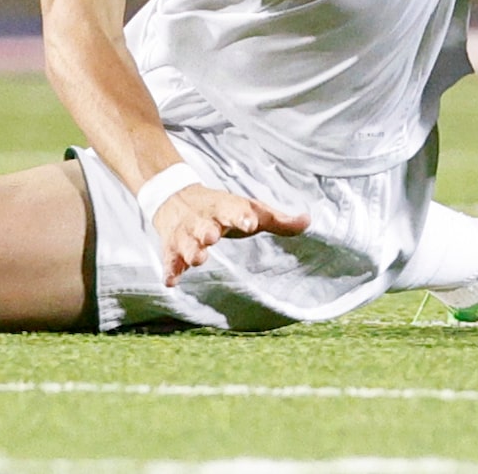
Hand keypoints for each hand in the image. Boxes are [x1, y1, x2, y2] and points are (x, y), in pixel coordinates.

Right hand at [154, 183, 308, 283]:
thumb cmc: (222, 209)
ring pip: (185, 242)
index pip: (234, 209)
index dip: (242, 215)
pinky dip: (170, 269)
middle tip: (212, 237)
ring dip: (190, 250)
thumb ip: (277, 219)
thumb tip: (308, 222)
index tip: (250, 222)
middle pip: (205, 225)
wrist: (175, 196)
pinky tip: (171, 281)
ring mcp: (185, 233)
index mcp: (225, 208)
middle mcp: (203, 220)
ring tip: (196, 259)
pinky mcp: (171, 247)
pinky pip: (169, 259)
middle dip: (208, 231)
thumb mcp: (249, 209)